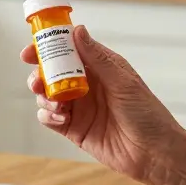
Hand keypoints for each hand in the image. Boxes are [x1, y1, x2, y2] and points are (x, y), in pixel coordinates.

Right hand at [23, 25, 185, 184]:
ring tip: (55, 103)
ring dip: (43, 95)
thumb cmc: (148, 115)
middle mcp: (87, 85)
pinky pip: (50, 118)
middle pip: (52, 72)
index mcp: (100, 68)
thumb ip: (97, 58)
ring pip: (47, 94)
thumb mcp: (123, 82)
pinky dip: (48, 116)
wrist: (153, 153)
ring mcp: (79, 107)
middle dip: (40, 73)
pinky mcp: (74, 129)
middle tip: (37, 79)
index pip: (70, 50)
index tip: (32, 50)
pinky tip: (59, 118)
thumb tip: (78, 31)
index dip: (49, 47)